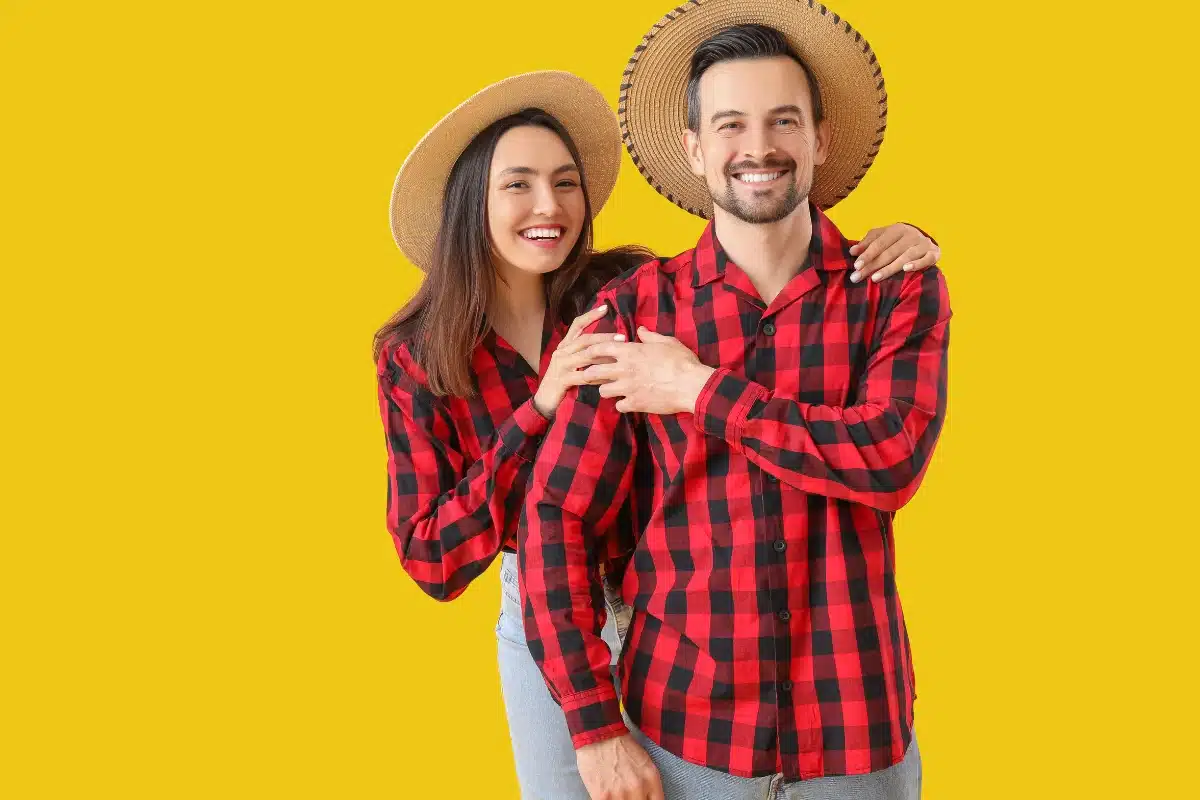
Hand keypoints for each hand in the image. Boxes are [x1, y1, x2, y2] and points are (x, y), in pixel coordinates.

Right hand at [532, 304, 624, 417]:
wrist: (544, 403)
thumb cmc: (562, 383)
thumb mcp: (572, 364)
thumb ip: (585, 354)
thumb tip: (607, 346)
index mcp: (564, 346)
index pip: (577, 325)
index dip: (590, 315)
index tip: (605, 307)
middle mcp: (561, 352)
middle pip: (585, 339)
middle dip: (604, 337)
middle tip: (622, 337)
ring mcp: (561, 366)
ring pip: (585, 356)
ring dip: (604, 355)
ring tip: (619, 355)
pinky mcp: (562, 380)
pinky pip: (584, 376)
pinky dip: (598, 377)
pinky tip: (609, 378)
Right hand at [576, 735, 663, 799]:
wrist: (599, 735)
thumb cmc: (621, 747)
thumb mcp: (645, 763)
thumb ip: (649, 784)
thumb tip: (646, 799)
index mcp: (651, 779)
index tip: (643, 799)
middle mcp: (638, 788)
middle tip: (628, 795)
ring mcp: (620, 794)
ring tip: (617, 793)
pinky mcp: (602, 797)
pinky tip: (608, 795)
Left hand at [582, 327, 714, 414]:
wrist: (691, 385)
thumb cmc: (681, 361)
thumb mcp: (667, 342)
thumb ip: (650, 336)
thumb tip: (640, 329)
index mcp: (630, 351)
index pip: (600, 348)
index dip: (591, 351)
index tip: (589, 354)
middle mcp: (624, 369)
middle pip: (593, 372)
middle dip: (590, 373)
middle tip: (593, 375)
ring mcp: (628, 388)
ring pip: (602, 391)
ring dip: (606, 390)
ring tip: (613, 389)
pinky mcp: (635, 403)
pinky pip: (618, 406)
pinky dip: (622, 405)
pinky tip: (628, 402)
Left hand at [848, 223, 940, 282]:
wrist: (924, 240)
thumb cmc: (897, 241)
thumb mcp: (882, 238)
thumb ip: (867, 243)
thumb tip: (852, 251)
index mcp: (897, 229)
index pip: (879, 243)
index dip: (867, 254)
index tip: (856, 266)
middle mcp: (911, 235)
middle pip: (889, 252)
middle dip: (872, 266)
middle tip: (857, 277)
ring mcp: (923, 244)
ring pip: (905, 257)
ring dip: (890, 268)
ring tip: (875, 278)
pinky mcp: (934, 253)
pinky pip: (926, 260)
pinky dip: (917, 264)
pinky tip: (905, 270)